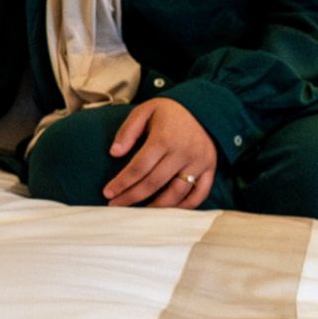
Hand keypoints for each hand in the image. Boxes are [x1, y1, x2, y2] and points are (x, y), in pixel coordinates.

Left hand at [101, 98, 219, 208]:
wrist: (203, 108)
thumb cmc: (169, 112)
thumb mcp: (144, 111)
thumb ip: (128, 131)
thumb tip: (114, 153)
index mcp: (164, 138)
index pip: (139, 167)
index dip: (122, 182)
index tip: (108, 193)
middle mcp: (183, 152)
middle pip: (154, 183)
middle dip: (132, 197)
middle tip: (116, 205)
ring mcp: (199, 162)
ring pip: (176, 193)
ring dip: (156, 206)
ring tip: (139, 211)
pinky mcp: (210, 168)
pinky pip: (199, 194)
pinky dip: (185, 206)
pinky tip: (168, 209)